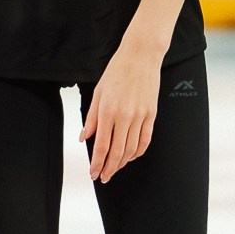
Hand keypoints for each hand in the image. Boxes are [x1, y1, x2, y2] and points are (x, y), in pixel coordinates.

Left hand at [81, 39, 161, 183]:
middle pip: (117, 152)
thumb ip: (91, 118)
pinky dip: (138, 152)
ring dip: (122, 163)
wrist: (141, 56)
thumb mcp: (97, 92)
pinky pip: (145, 140)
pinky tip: (131, 157)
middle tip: (104, 177)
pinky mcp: (151, 114)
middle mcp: (124, 116)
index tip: (93, 173)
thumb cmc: (117, 71)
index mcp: (107, 110)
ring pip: (131, 149)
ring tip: (115, 169)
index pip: (101, 145)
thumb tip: (83, 137)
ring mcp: (140, 116)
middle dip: (109, 168)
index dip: (97, 163)